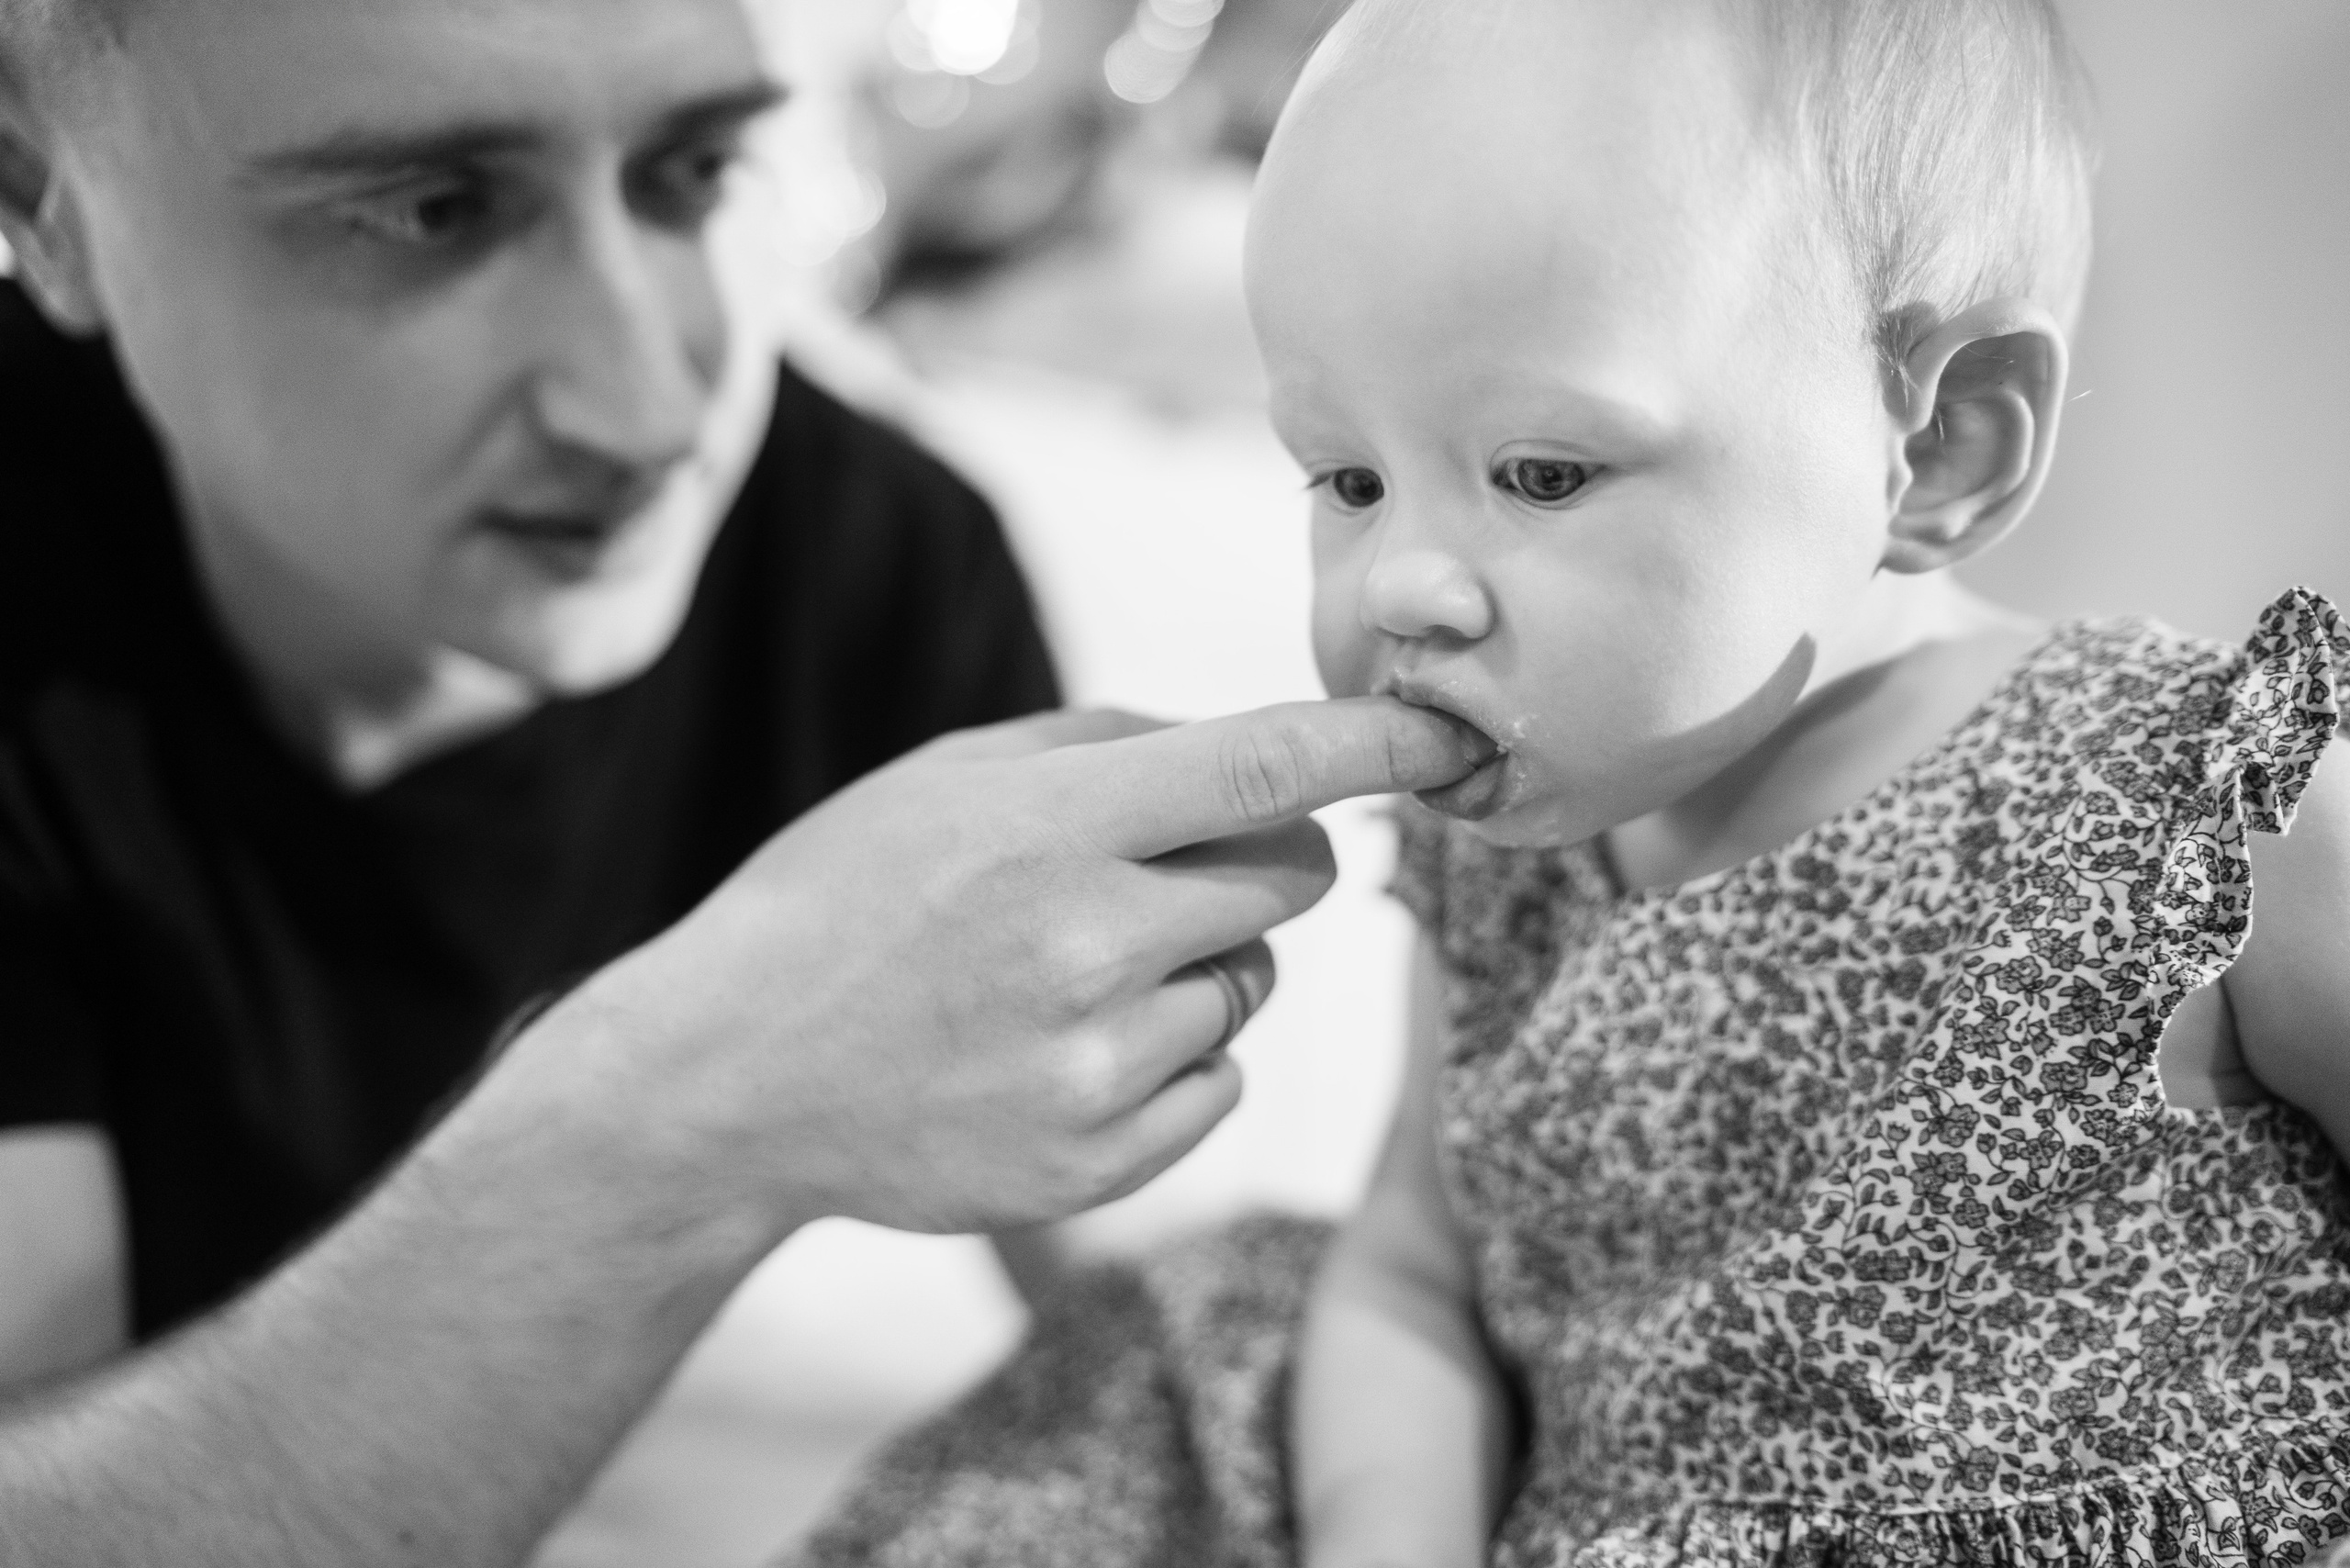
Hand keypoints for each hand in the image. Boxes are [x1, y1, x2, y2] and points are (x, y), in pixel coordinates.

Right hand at [505, 697, 1492, 1239]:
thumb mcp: (946, 776)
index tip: (1449, 741)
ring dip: (1197, 966)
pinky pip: (1218, 1086)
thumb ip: (1105, 744)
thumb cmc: (838, 900)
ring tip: (1068, 974)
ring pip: (1250, 987)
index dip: (1381, 748)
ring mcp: (1096, 1069)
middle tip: (1162, 865)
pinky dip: (1173, 1060)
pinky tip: (1063, 1049)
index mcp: (1052, 827)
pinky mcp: (1097, 1163)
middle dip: (1258, 859)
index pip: (1270, 768)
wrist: (728, 1079)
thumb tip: (1244, 747)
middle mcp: (1090, 946)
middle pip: (1290, 881)